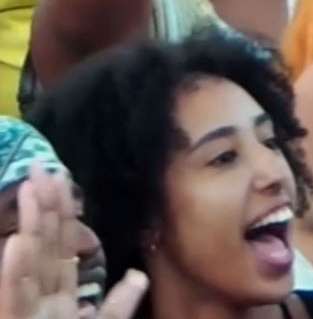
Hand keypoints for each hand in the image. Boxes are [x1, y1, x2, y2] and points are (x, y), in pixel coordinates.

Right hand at [0, 166, 147, 318]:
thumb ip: (119, 304)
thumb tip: (138, 276)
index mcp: (61, 298)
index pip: (62, 247)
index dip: (62, 214)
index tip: (61, 180)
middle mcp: (41, 298)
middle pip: (43, 245)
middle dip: (42, 207)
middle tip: (40, 168)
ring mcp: (25, 310)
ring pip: (27, 261)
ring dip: (28, 226)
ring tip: (30, 189)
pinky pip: (14, 295)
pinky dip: (14, 270)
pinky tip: (17, 241)